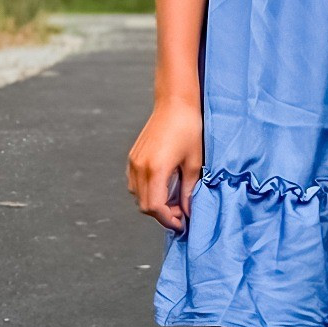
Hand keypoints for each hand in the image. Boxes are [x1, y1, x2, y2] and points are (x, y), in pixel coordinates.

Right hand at [128, 93, 202, 232]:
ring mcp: (134, 161)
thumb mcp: (194, 163)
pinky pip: (135, 183)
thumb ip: (189, 190)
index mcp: (156, 169)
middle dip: (162, 214)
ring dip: (154, 203)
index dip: (168, 220)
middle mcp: (140, 167)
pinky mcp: (133, 157)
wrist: (175, 103)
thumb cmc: (188, 128)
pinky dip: (147, 191)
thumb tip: (188, 211)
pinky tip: (163, 186)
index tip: (182, 223)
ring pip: (138, 195)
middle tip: (181, 213)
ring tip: (173, 199)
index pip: (155, 207)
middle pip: (144, 205)